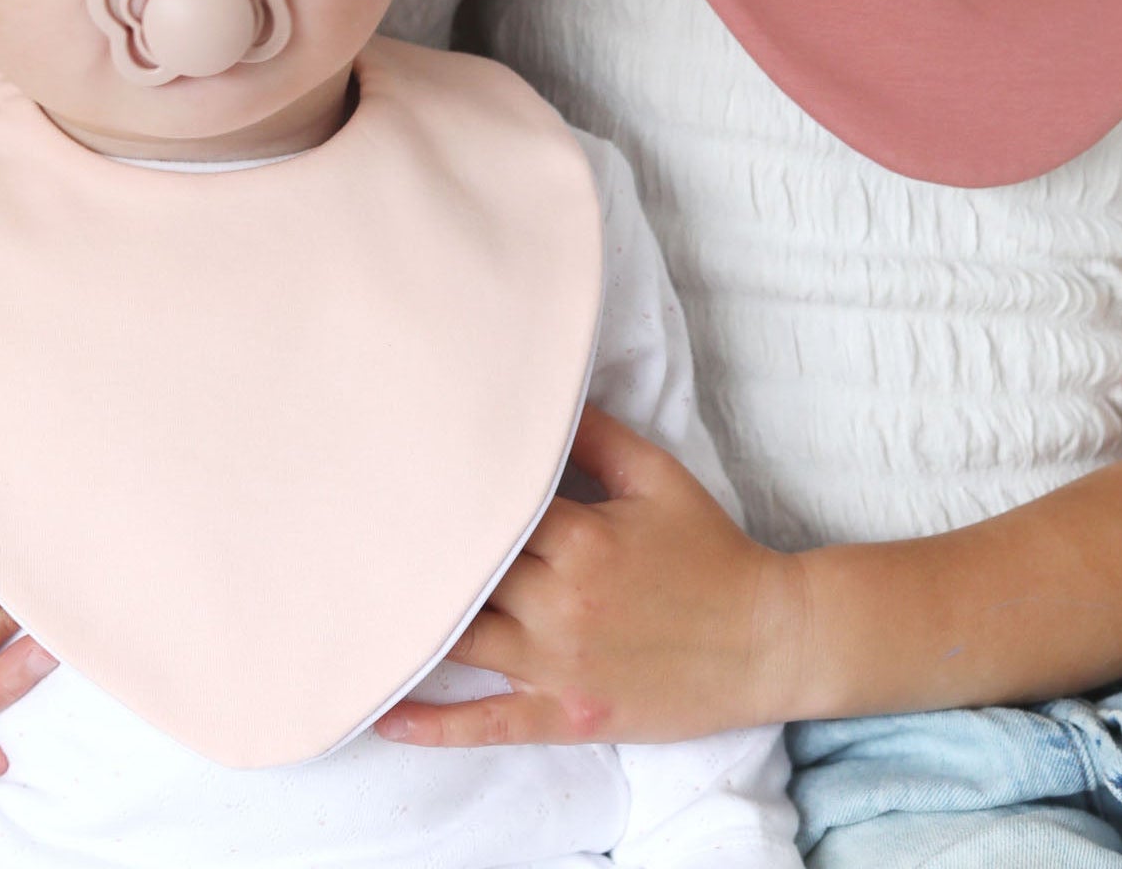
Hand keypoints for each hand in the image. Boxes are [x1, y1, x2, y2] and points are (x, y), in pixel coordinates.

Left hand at [375, 405, 805, 747]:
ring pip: (465, 643)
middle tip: (355, 534)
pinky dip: (435, 725)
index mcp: (582, 539)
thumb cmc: (711, 550)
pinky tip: (386, 715)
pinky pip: (489, 724)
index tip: (395, 476)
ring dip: (413, 627)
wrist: (766, 638)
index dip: (445, 497)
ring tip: (356, 606)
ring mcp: (560, 664)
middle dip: (419, 555)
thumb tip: (543, 396)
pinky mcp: (567, 714)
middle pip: (468, 576)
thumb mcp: (659, 477)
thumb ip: (596, 436)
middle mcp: (561, 603)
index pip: (492, 512)